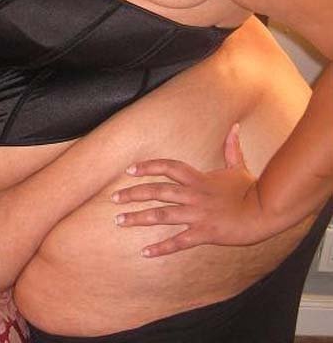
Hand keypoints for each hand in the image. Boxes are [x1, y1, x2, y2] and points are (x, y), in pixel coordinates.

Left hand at [111, 124, 271, 256]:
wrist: (265, 211)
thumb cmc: (251, 189)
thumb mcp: (238, 165)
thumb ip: (231, 147)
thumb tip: (235, 126)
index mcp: (199, 178)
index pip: (168, 167)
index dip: (148, 167)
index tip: (129, 170)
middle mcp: (194, 194)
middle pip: (158, 191)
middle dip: (134, 194)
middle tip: (113, 198)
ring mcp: (198, 214)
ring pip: (162, 215)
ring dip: (139, 218)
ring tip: (120, 221)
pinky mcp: (205, 233)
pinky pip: (179, 241)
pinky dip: (161, 248)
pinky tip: (145, 252)